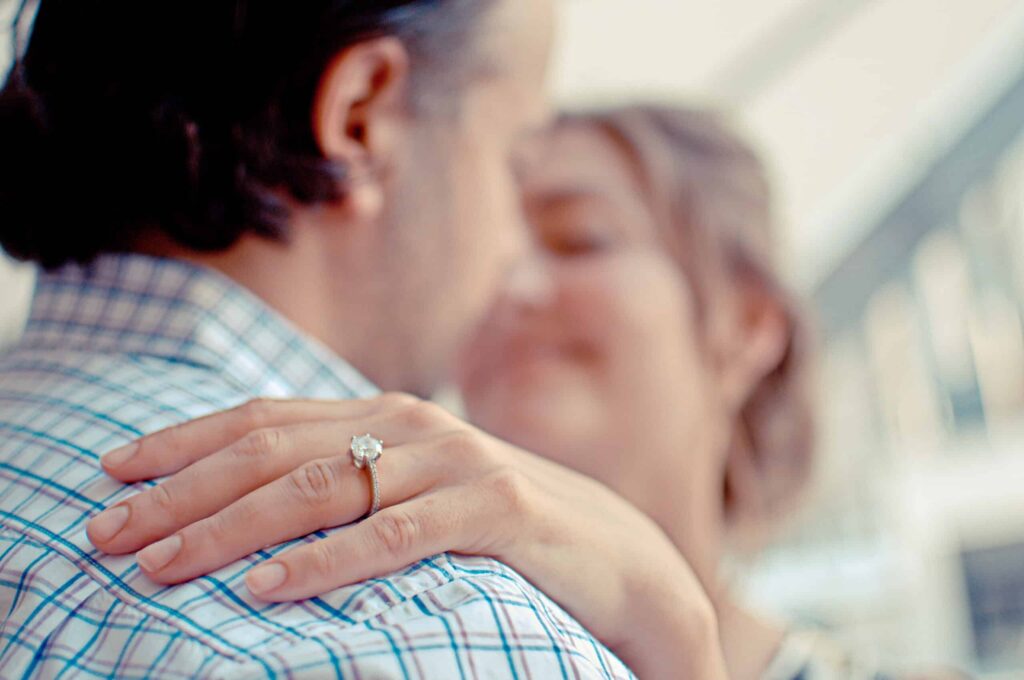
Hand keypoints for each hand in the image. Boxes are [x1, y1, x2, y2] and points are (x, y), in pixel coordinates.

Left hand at [87, 395, 726, 679]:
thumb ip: (347, 480)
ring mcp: (454, 460)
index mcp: (383, 415)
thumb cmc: (495, 525)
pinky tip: (267, 588)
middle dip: (182, 491)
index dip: (185, 440)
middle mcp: (410, 424)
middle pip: (274, 450)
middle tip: (108, 532)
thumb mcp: (410, 492)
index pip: (264, 416)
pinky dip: (327, 561)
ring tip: (163, 565)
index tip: (113, 470)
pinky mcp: (496, 505)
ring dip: (231, 528)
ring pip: (323, 488)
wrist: (612, 550)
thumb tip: (247, 504)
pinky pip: (396, 536)